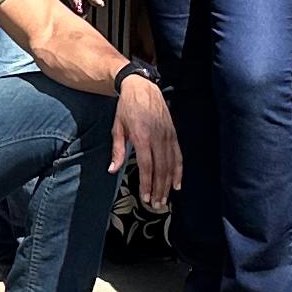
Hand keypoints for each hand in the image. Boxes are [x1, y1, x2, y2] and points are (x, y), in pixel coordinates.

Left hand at [109, 71, 183, 202]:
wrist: (142, 86)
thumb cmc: (126, 108)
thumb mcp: (117, 127)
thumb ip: (117, 150)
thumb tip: (112, 170)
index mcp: (142, 136)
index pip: (146, 166)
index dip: (147, 183)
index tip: (146, 197)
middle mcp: (157, 137)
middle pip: (161, 169)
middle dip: (159, 189)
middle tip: (156, 205)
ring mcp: (167, 135)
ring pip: (170, 164)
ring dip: (168, 184)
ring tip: (165, 199)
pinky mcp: (173, 133)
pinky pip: (178, 155)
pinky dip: (179, 171)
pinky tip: (177, 184)